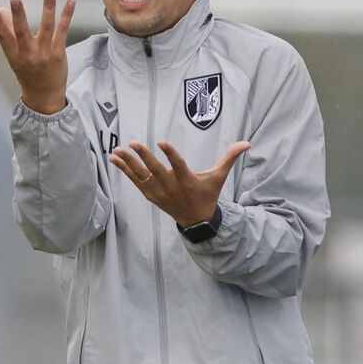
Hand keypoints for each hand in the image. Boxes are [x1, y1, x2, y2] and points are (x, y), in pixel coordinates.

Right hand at [0, 0, 75, 113]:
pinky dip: (66, 15)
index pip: (2, 35)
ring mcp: (44, 54)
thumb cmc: (27, 71)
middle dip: (18, 15)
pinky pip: (62, 30)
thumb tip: (1, 9)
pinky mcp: (58, 53)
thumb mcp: (14, 55)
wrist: (43, 96)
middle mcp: (27, 54)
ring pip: (46, 27)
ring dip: (48, 7)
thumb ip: (8, 32)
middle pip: (22, 32)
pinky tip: (70, 1)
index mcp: (13, 54)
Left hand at [109, 139, 250, 226]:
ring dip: (128, 163)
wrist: (196, 221)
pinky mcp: (151, 194)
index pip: (178, 165)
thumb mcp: (219, 177)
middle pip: (156, 170)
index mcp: (187, 180)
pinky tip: (115, 159)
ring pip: (141, 176)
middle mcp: (171, 187)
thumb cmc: (207, 194)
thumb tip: (247, 143)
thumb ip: (230, 158)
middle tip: (134, 143)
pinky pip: (136, 181)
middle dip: (144, 157)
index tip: (161, 142)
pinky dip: (125, 171)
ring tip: (116, 150)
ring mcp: (159, 192)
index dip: (170, 154)